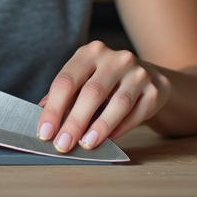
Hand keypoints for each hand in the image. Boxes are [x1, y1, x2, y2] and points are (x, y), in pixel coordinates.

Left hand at [36, 41, 170, 152]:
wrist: (147, 78)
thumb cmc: (106, 83)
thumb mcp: (83, 82)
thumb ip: (63, 98)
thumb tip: (41, 118)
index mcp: (90, 52)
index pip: (66, 81)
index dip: (54, 109)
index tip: (45, 132)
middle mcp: (115, 58)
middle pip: (92, 92)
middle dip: (75, 122)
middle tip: (63, 144)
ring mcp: (138, 72)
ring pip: (118, 103)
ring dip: (100, 127)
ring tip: (86, 144)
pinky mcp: (155, 88)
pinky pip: (137, 113)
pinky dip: (121, 128)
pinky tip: (108, 139)